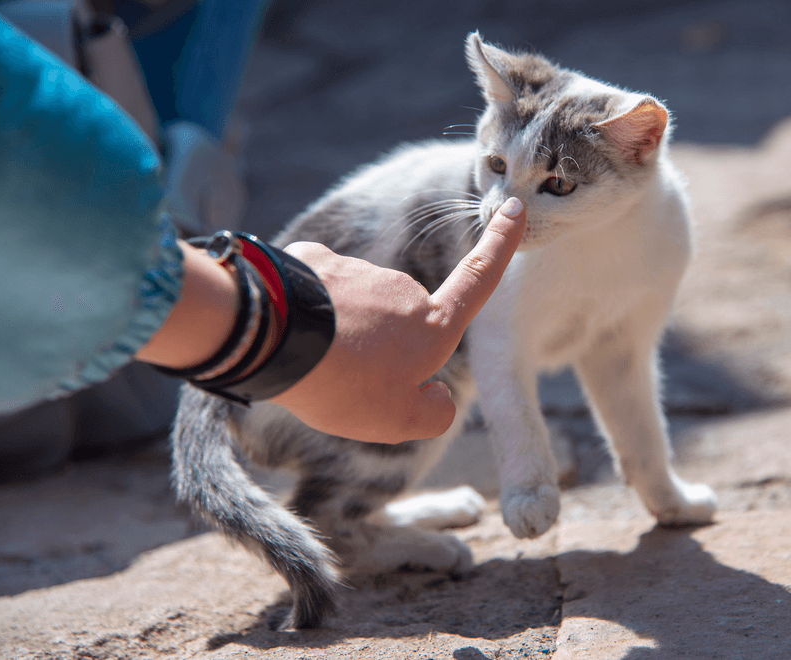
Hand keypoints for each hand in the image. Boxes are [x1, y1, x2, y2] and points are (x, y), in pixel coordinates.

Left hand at [270, 198, 525, 442]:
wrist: (274, 340)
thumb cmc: (342, 384)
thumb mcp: (397, 421)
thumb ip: (433, 414)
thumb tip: (437, 395)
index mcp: (431, 326)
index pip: (476, 280)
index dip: (500, 247)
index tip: (516, 209)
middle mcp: (401, 290)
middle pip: (398, 322)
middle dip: (377, 350)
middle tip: (346, 385)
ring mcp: (359, 271)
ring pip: (356, 308)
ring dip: (340, 334)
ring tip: (313, 363)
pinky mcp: (316, 261)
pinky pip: (320, 292)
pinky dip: (310, 313)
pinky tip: (291, 334)